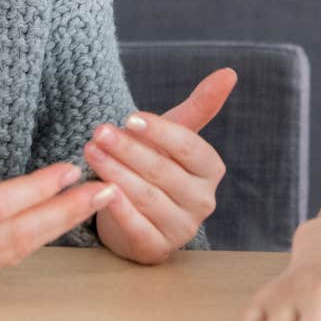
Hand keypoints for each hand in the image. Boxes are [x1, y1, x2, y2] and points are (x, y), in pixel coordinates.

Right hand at [0, 113, 116, 278]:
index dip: (34, 189)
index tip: (68, 167)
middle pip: (14, 237)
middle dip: (64, 214)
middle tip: (107, 190)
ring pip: (13, 252)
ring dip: (58, 228)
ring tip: (97, 201)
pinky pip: (2, 257)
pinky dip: (37, 238)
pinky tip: (62, 217)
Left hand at [89, 68, 236, 263]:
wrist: (136, 212)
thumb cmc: (157, 166)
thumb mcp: (175, 136)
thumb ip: (200, 107)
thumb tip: (229, 72)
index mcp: (211, 170)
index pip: (189, 147)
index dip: (159, 132)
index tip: (129, 117)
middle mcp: (203, 201)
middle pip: (164, 171)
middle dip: (129, 150)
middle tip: (100, 132)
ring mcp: (181, 228)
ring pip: (148, 197)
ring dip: (117, 173)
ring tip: (91, 152)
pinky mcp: (156, 249)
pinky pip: (137, 227)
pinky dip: (118, 208)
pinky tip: (100, 189)